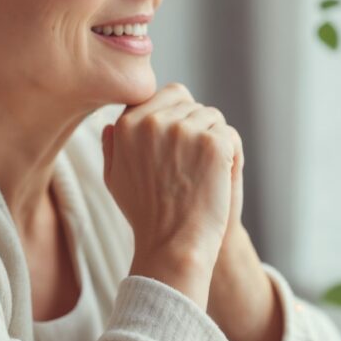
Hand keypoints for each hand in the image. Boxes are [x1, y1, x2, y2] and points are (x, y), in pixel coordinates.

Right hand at [101, 83, 241, 306]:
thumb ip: (113, 145)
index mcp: (128, 124)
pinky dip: (229, 155)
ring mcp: (185, 131)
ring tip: (201, 173)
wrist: (173, 245)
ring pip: (213, 118)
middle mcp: (153, 122)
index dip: (178, 115)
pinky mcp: (212, 145)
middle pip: (192, 104)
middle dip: (196, 128)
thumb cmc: (145, 215)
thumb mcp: (114, 178)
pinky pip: (229, 135)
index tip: (180, 145)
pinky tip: (215, 177)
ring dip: (213, 140)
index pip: (167, 94)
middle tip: (191, 165)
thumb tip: (112, 123)